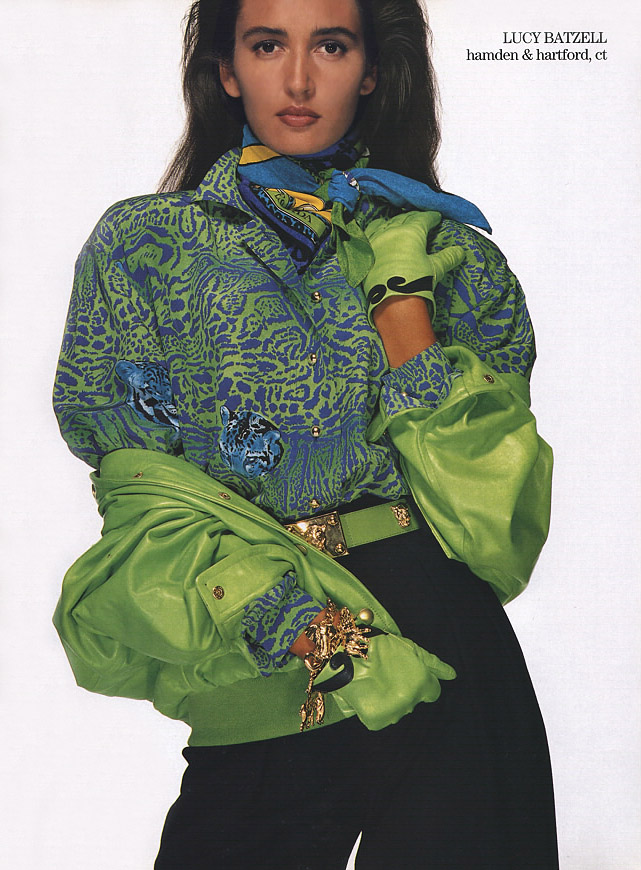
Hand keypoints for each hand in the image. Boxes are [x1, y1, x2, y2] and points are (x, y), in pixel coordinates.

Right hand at [314, 632, 455, 730]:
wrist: (348, 652)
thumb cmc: (380, 647)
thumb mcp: (411, 649)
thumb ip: (435, 664)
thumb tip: (453, 675)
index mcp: (422, 683)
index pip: (432, 692)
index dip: (420, 681)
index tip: (406, 673)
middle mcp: (411, 701)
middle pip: (413, 700)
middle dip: (404, 689)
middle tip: (388, 674)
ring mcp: (393, 713)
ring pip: (397, 709)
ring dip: (390, 699)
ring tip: (376, 682)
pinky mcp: (376, 721)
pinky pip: (380, 717)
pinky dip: (375, 708)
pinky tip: (368, 693)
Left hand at [363, 210, 465, 325]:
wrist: (392, 302)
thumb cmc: (414, 284)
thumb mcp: (435, 269)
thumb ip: (448, 257)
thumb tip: (460, 252)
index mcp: (411, 232)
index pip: (423, 218)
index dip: (431, 217)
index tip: (436, 218)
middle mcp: (392, 232)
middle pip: (404, 218)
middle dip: (413, 218)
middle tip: (420, 220)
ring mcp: (376, 240)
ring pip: (385, 223)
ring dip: (394, 222)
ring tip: (399, 224)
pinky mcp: (365, 252)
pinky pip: (369, 233)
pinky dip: (376, 230)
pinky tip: (378, 232)